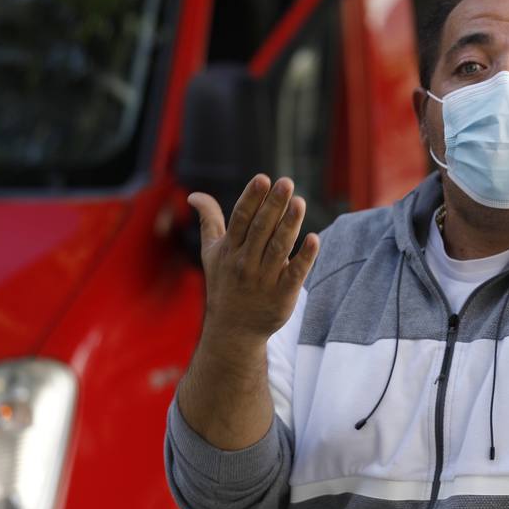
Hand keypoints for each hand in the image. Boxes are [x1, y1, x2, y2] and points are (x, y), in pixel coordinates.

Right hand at [187, 174, 319, 343]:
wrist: (233, 330)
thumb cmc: (224, 283)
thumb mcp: (212, 252)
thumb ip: (209, 221)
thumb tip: (193, 194)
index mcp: (230, 249)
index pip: (241, 219)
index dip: (251, 199)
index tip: (263, 179)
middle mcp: (245, 263)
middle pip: (261, 229)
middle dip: (273, 205)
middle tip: (286, 182)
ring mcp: (264, 279)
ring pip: (278, 248)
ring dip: (289, 225)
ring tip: (300, 202)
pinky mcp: (282, 295)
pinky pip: (295, 274)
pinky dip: (304, 257)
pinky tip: (314, 238)